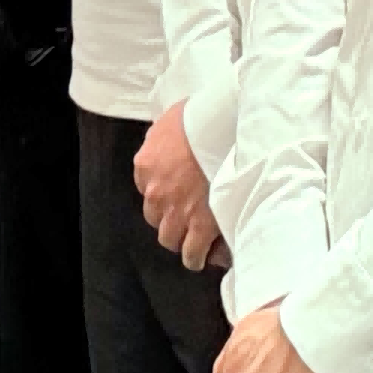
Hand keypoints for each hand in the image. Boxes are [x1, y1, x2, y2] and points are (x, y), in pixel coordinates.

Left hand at [135, 106, 223, 272]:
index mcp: (146, 165)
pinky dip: (197, 256)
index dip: (164, 190)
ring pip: (170, 238)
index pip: (146, 187)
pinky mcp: (201, 225)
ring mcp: (177, 211)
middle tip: (187, 213)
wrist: (227, 126)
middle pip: (155, 216)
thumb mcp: (172, 119)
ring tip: (196, 238)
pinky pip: (192, 253)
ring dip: (181, 238)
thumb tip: (169, 140)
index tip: (176, 190)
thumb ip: (164, 138)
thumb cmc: (204, 115)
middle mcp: (156, 192)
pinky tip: (206, 255)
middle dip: (170, 216)